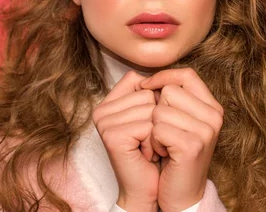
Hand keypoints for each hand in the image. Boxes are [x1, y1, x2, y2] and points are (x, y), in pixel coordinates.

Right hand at [92, 70, 160, 211]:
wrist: (148, 190)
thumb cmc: (155, 153)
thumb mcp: (153, 117)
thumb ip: (151, 92)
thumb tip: (164, 75)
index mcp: (109, 101)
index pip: (138, 79)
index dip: (154, 100)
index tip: (149, 125)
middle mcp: (102, 109)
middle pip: (148, 93)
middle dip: (158, 118)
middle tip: (148, 141)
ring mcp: (104, 122)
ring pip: (151, 108)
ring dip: (158, 132)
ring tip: (148, 148)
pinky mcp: (112, 135)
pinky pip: (149, 125)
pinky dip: (155, 142)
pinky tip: (146, 155)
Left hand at [140, 68, 223, 211]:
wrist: (180, 195)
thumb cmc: (173, 156)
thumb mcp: (176, 121)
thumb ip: (170, 97)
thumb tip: (143, 76)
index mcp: (212, 107)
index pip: (187, 74)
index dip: (163, 77)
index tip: (146, 87)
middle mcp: (214, 116)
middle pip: (170, 90)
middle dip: (157, 110)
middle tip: (162, 133)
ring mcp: (206, 131)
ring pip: (160, 110)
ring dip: (153, 130)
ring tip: (163, 145)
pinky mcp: (192, 145)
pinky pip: (157, 129)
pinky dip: (153, 142)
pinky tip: (163, 154)